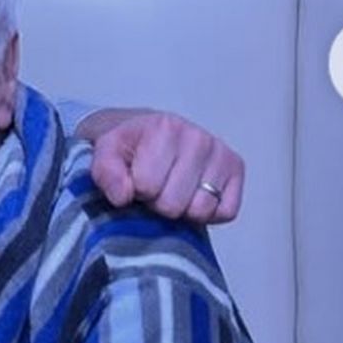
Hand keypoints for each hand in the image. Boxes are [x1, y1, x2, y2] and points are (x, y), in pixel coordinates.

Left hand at [78, 107, 244, 223]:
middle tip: (155, 187)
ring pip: (201, 210)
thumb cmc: (131, 147)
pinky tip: (194, 196)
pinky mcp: (236, 169)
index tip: (136, 179)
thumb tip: (124, 196)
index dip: (136, 192)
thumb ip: (106, 173)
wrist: (151, 134)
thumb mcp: (107, 154)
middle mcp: (199, 137)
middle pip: (173, 204)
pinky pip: (226, 212)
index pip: (147, 186)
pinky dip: (209, 213)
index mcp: (165, 128)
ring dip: (183, 209)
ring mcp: (221, 153)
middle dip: (158, 202)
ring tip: (173, 190)